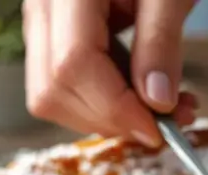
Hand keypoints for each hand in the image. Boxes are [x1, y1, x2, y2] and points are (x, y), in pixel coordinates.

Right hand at [23, 0, 198, 146]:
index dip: (115, 108)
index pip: (74, 64)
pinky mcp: (53, 33)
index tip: (158, 129)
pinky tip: (141, 90)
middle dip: (110, 119)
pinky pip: (63, 82)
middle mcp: (42, 4)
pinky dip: (103, 99)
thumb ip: (162, 44)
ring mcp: (41, 20)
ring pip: (52, 95)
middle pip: (53, 89)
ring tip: (162, 105)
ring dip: (108, 115)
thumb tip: (157, 104)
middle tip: (167, 121)